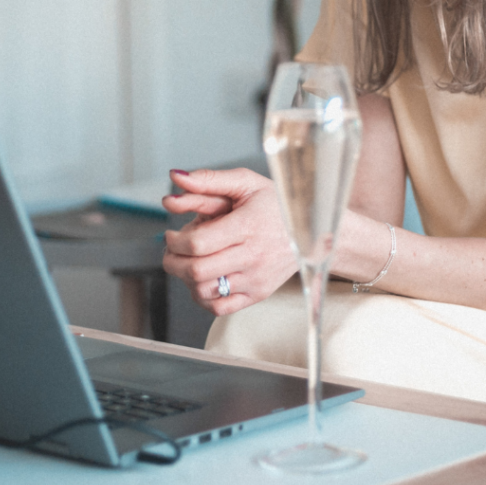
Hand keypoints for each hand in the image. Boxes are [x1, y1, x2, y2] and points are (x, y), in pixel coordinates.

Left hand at [162, 168, 297, 315]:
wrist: (314, 231)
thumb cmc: (276, 204)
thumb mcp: (246, 182)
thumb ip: (208, 180)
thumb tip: (175, 176)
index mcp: (247, 226)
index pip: (197, 244)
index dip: (174, 241)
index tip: (171, 235)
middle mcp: (253, 256)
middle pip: (196, 270)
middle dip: (172, 261)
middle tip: (171, 250)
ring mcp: (256, 279)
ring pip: (204, 291)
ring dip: (184, 279)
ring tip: (187, 262)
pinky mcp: (258, 294)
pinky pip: (219, 308)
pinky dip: (202, 297)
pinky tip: (203, 279)